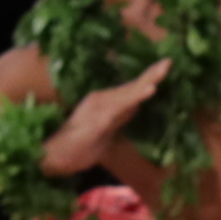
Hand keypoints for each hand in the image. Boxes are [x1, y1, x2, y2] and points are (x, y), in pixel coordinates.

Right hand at [38, 59, 169, 178]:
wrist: (51, 158)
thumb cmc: (74, 149)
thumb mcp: (104, 131)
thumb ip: (119, 119)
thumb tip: (135, 108)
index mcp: (103, 103)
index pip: (131, 89)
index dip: (148, 78)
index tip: (165, 65)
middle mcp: (100, 99)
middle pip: (132, 86)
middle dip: (152, 74)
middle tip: (169, 61)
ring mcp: (100, 107)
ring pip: (130, 92)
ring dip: (148, 80)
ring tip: (164, 70)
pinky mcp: (100, 117)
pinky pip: (123, 106)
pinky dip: (137, 96)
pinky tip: (151, 90)